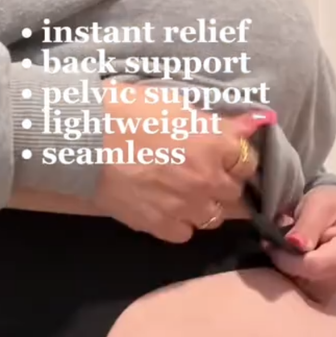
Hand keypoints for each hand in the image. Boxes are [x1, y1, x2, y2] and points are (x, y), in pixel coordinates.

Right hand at [93, 84, 271, 242]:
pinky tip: (168, 209)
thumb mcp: (174, 103)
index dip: (236, 157)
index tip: (226, 154)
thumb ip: (214, 120)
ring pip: (213, 217)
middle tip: (204, 172)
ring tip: (187, 193)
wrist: (84, 141)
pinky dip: (180, 223)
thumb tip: (251, 123)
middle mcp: (207, 180)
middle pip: (233, 192)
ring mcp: (185, 207)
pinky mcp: (160, 226)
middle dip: (222, 181)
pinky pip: (184, 233)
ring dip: (205, 205)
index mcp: (214, 144)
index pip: (247, 160)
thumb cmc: (125, 110)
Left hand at [265, 186, 335, 302]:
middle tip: (274, 244)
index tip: (270, 244)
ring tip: (284, 249)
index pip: (312, 267)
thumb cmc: (332, 204)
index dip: (286, 258)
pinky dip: (292, 276)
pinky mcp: (327, 291)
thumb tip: (294, 243)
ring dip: (287, 271)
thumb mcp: (319, 204)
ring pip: (302, 289)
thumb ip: (308, 224)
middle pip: (307, 281)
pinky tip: (290, 259)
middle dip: (285, 264)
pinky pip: (303, 290)